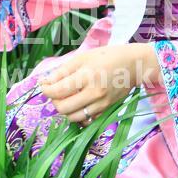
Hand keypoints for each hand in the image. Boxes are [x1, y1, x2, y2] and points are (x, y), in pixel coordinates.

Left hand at [38, 43, 160, 125]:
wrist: (133, 65)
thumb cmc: (107, 56)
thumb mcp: (83, 57)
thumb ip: (63, 71)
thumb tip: (46, 82)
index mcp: (87, 76)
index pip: (58, 91)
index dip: (46, 90)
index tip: (44, 85)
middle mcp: (94, 93)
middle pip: (63, 108)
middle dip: (54, 101)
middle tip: (55, 92)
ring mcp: (102, 104)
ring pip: (73, 118)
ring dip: (65, 110)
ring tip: (66, 98)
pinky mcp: (107, 110)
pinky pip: (86, 120)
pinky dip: (78, 115)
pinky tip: (78, 104)